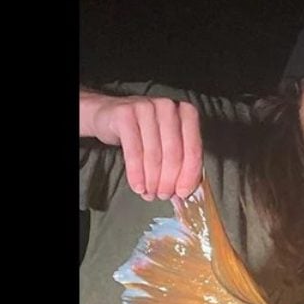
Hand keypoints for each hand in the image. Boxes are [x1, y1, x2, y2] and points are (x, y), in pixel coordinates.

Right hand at [79, 89, 202, 201]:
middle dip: (169, 181)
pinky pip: (134, 151)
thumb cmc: (145, 131)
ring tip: (150, 194)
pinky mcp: (125, 114)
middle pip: (174, 154)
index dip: (189, 176)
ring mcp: (146, 108)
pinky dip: (136, 173)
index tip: (183, 193)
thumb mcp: (166, 142)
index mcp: (187, 113)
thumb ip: (180, 163)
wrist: (110, 115)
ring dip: (152, 180)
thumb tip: (182, 193)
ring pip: (154, 154)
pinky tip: (138, 186)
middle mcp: (169, 107)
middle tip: (164, 195)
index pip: (193, 150)